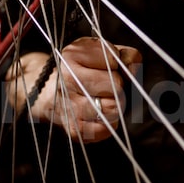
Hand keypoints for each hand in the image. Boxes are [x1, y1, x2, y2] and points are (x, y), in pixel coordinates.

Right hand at [25, 37, 141, 142]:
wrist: (49, 92)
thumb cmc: (82, 70)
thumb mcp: (100, 52)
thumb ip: (124, 54)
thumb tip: (134, 68)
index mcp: (73, 55)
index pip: (114, 59)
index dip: (118, 64)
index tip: (108, 67)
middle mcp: (68, 78)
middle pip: (116, 85)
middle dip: (118, 86)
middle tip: (108, 87)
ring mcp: (69, 104)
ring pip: (112, 109)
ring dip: (115, 106)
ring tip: (106, 101)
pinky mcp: (73, 128)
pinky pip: (103, 130)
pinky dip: (109, 125)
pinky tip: (102, 116)